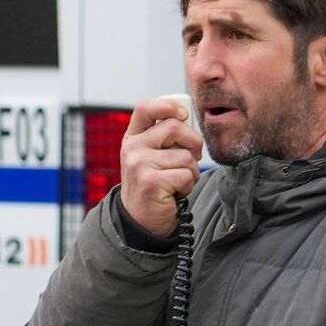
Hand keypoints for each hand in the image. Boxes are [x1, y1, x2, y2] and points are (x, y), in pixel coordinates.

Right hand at [118, 95, 202, 237]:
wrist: (141, 220)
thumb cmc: (154, 185)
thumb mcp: (153, 156)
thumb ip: (165, 137)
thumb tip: (187, 117)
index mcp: (133, 138)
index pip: (145, 108)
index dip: (168, 105)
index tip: (184, 114)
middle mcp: (132, 148)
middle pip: (175, 127)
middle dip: (194, 142)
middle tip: (193, 157)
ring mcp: (139, 165)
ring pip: (186, 156)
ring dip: (192, 171)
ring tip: (178, 182)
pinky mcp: (151, 182)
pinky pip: (186, 175)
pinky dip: (188, 186)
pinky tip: (175, 193)